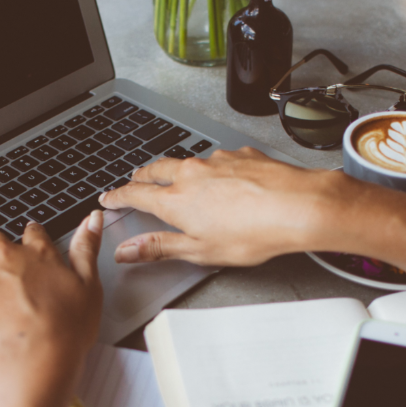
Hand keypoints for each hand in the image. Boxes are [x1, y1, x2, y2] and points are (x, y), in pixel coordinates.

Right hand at [98, 147, 352, 265]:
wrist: (297, 206)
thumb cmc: (253, 232)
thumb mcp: (200, 251)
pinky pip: (219, 160)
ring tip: (179, 180)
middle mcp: (192, 173)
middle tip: (134, 180)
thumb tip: (127, 251)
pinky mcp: (241, 155)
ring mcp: (217, 161)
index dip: (118, 196)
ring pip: (188, 162)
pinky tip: (225, 180)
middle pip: (156, 169)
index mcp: (176, 200)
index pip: (135, 194)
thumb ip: (160, 248)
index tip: (108, 198)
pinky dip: (213, 169)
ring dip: (178, 170)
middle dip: (141, 175)